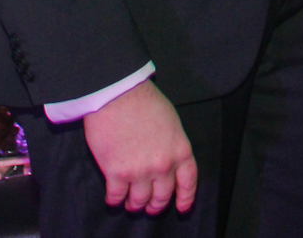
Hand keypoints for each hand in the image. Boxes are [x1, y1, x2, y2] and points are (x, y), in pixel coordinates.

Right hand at [83, 79, 196, 214]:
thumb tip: (167, 156)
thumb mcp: (171, 122)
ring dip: (136, 205)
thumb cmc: (145, 102)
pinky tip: (114, 199)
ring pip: (140, 201)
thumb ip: (172, 144)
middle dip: (157, 205)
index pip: (188, 182)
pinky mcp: (116, 173)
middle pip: (162, 196)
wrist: (118, 96)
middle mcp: (163, 166)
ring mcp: (139, 172)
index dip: (185, 198)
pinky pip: (116, 196)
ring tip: (132, 204)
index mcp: (180, 150)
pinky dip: (115, 200)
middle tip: (152, 207)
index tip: (182, 207)